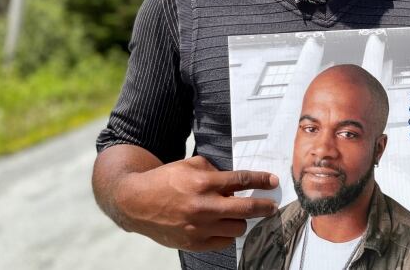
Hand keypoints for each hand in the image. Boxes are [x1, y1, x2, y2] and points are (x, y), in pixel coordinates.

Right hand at [115, 155, 278, 251]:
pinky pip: (223, 242)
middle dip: (264, 207)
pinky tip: (223, 226)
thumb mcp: (190, 164)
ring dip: (240, 220)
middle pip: (245, 209)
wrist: (136, 202)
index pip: (241, 181)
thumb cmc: (166, 180)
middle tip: (272, 206)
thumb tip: (235, 181)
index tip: (273, 181)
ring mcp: (198, 228)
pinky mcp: (193, 243)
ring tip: (236, 215)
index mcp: (203, 183)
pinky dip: (226, 233)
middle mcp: (203, 206)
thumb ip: (214, 171)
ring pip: (237, 228)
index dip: (260, 180)